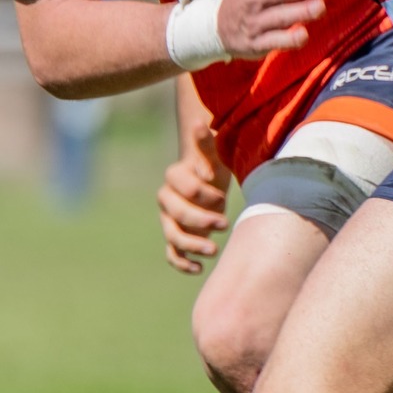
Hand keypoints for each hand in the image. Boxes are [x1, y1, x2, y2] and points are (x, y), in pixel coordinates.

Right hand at [158, 128, 230, 274]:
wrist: (211, 185)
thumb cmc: (213, 167)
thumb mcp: (214, 155)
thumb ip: (206, 144)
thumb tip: (198, 123)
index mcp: (174, 178)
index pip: (182, 186)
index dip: (201, 191)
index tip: (221, 194)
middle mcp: (167, 201)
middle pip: (176, 214)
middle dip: (200, 220)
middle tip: (225, 223)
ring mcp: (170, 221)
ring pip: (172, 237)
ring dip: (192, 246)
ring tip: (214, 250)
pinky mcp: (176, 239)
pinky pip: (172, 255)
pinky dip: (182, 264)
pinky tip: (199, 269)